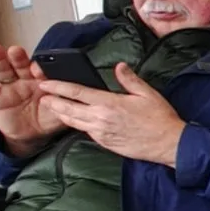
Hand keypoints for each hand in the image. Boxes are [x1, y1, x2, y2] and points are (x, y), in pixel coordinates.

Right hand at [0, 41, 65, 155]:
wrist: (30, 136)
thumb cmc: (46, 120)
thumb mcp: (59, 114)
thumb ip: (65, 105)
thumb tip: (76, 101)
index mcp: (42, 82)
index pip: (40, 71)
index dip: (39, 69)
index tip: (38, 68)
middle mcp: (25, 81)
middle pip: (20, 65)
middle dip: (18, 57)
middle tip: (16, 50)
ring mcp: (10, 88)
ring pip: (4, 71)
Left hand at [38, 64, 187, 166]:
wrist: (167, 143)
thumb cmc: (160, 118)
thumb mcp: (147, 93)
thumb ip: (129, 79)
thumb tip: (118, 67)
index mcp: (109, 103)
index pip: (77, 92)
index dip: (58, 87)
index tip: (46, 83)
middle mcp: (100, 118)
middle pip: (69, 109)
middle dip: (53, 101)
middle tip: (42, 95)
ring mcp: (101, 133)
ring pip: (73, 122)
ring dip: (61, 114)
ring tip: (51, 107)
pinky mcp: (105, 143)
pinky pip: (85, 131)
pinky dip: (76, 124)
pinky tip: (73, 120)